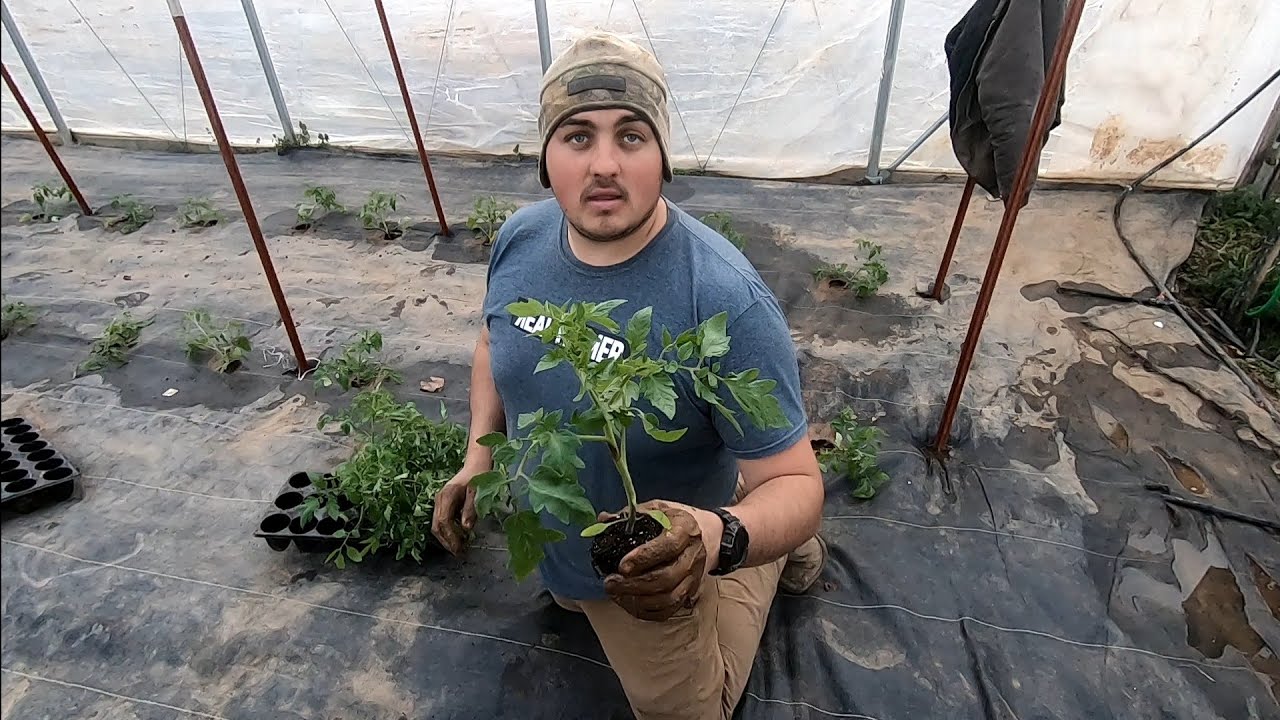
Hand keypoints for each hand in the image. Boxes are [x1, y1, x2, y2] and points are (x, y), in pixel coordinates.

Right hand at [431, 463, 484, 554]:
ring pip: (437, 525)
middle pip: (437, 526)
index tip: (459, 548)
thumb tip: (465, 528)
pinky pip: (442, 520)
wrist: (476, 464)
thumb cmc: (478, 476)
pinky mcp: (443, 503)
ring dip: (447, 538)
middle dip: (446, 542)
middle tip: (458, 552)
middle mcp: (439, 500)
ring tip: (459, 547)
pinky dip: (448, 531)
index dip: (450, 537)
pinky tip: (459, 536)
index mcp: (447, 496)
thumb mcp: (477, 494)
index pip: (444, 522)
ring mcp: (440, 501)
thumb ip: (470, 510)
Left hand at [603, 500, 722, 621]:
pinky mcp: (691, 592)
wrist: (708, 534)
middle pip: (667, 578)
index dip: (644, 557)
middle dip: (634, 584)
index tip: (621, 566)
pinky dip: (647, 612)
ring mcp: (694, 577)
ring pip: (668, 598)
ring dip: (638, 600)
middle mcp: (694, 555)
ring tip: (615, 594)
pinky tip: (628, 603)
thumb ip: (630, 515)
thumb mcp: (656, 508)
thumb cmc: (675, 520)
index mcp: (685, 529)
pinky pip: (670, 610)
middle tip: (610, 583)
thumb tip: (603, 520)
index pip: (667, 546)